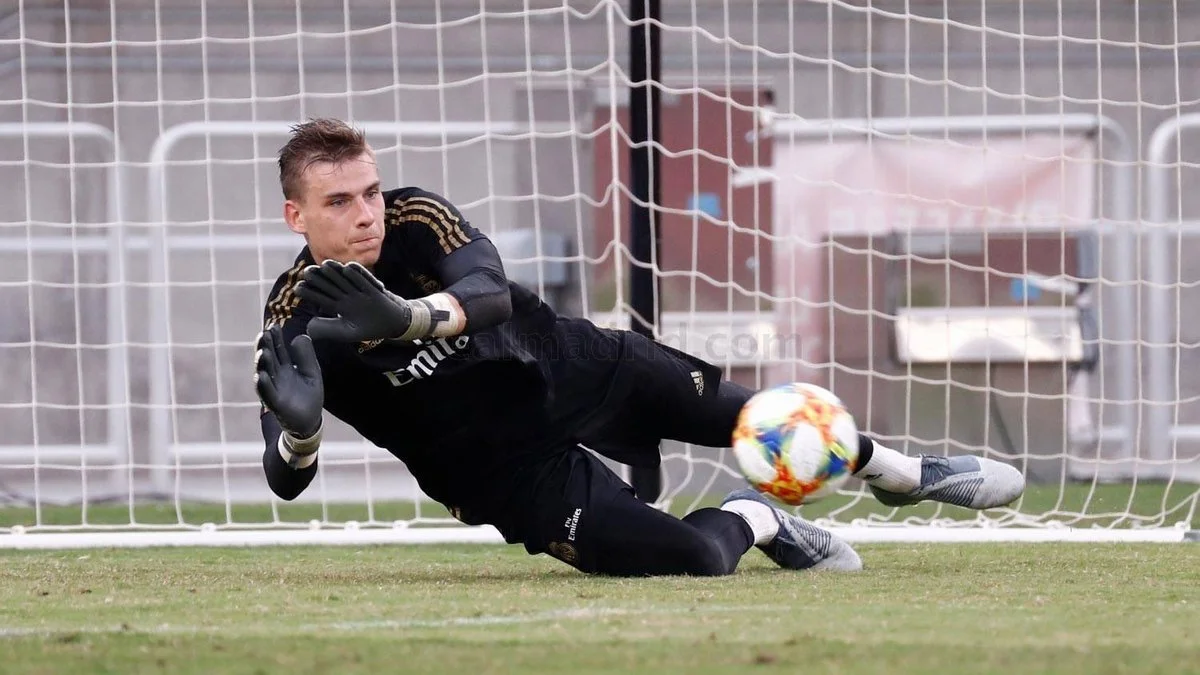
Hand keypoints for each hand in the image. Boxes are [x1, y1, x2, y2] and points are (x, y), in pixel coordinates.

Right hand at [253, 325, 323, 438]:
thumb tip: (301, 336)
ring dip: (262, 364)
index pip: (278, 349)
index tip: (273, 326)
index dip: (275, 338)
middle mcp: (276, 376)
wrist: (310, 420)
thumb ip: (306, 356)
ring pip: (264, 374)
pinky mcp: (275, 404)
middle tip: (264, 333)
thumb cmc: (308, 395)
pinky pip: (267, 394)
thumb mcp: (312, 372)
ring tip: (263, 352)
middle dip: (265, 346)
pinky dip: (263, 385)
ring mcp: (274, 389)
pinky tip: (260, 376)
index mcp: (284, 367)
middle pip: (268, 358)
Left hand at [296, 260, 439, 342]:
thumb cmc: (368, 328)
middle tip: (307, 271)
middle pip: (331, 285)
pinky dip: (359, 274)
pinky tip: (348, 267)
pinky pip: (366, 280)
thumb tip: (308, 328)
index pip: (322, 297)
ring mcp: (361, 292)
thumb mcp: (346, 332)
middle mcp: (348, 296)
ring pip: (346, 280)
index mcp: (339, 306)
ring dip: (336, 271)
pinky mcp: (375, 290)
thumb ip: (327, 330)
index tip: (299, 287)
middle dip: (320, 278)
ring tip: (325, 264)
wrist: (393, 324)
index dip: (310, 292)